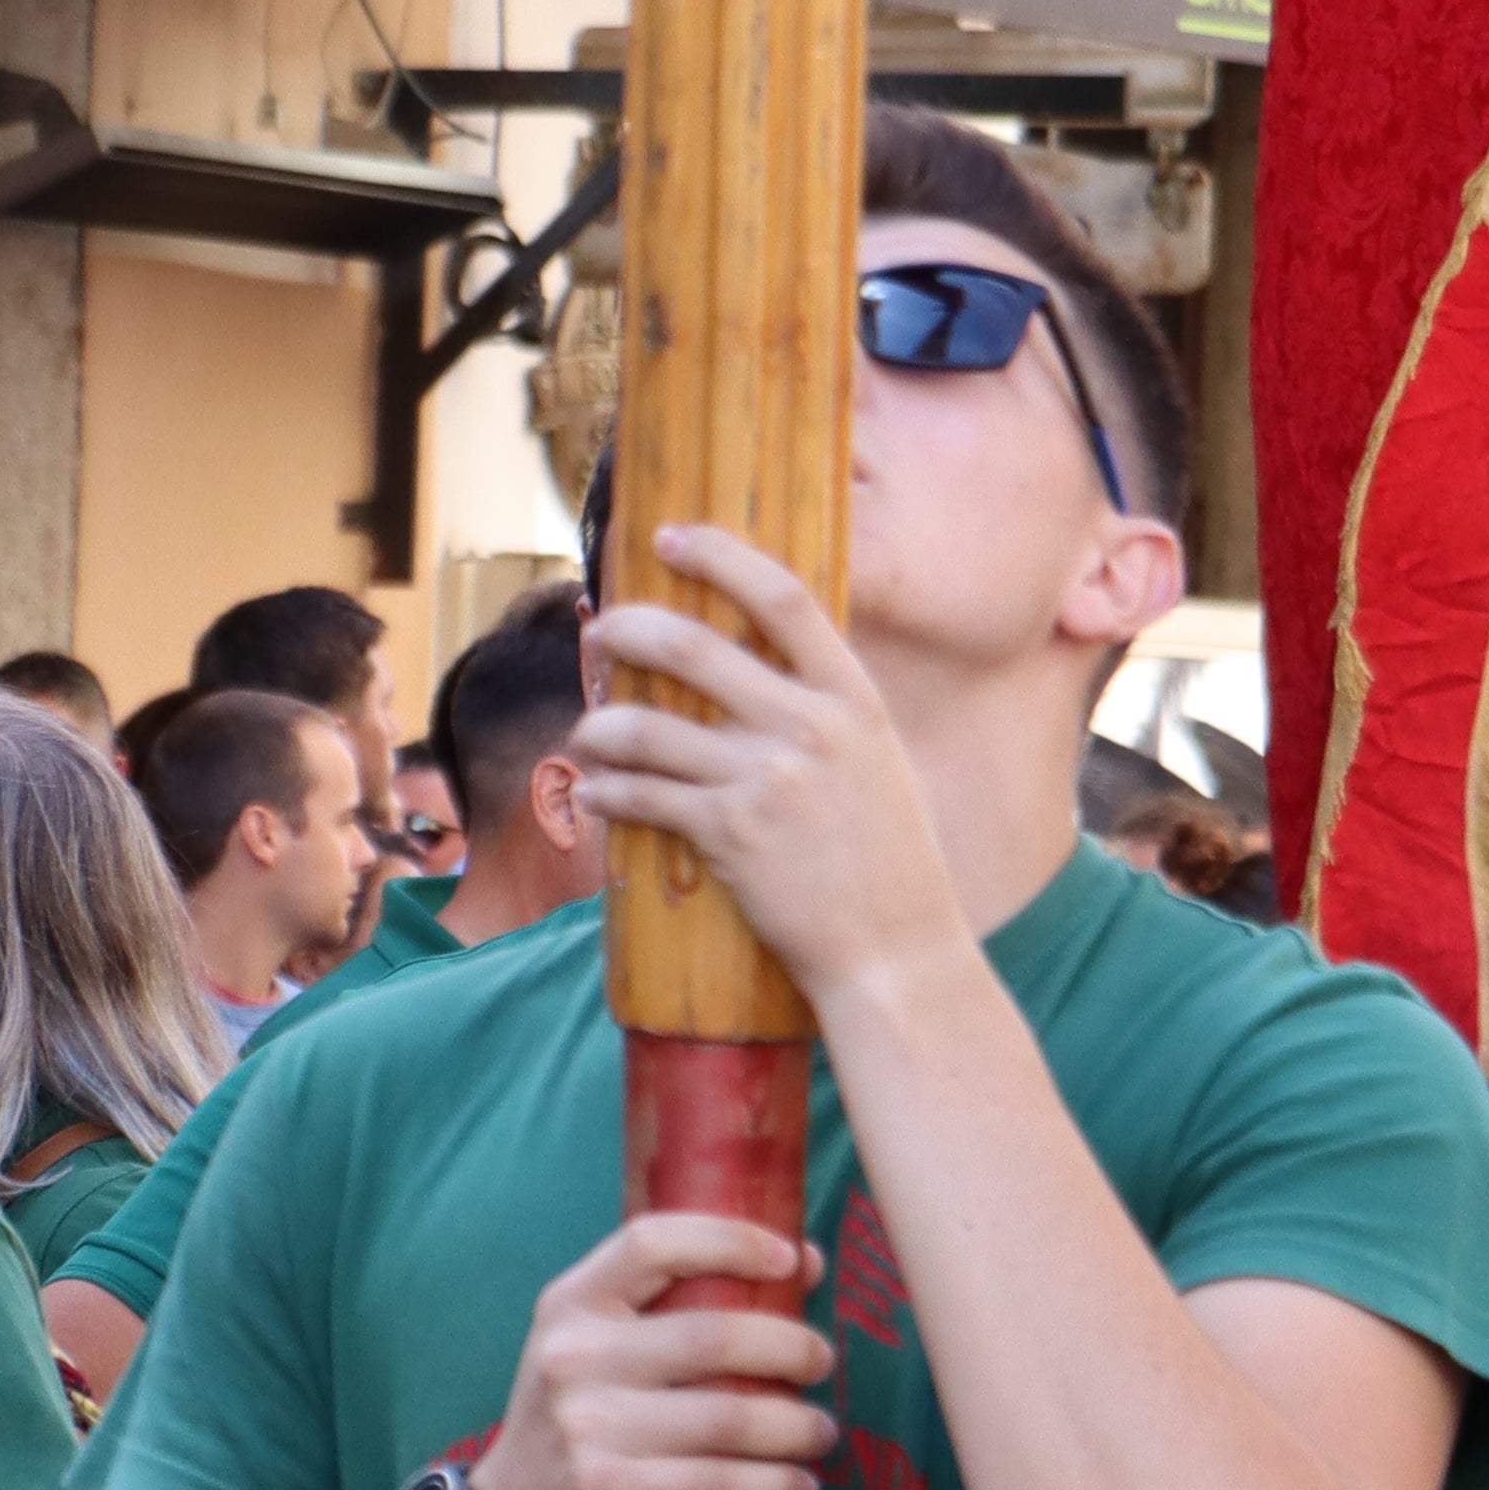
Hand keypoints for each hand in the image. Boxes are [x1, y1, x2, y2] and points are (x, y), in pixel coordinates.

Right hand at [466, 1207, 839, 1489]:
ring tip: (821, 1431)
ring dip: (796, 1426)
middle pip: (712, 1336)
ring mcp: (587, 1426)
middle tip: (822, 1361)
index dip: (730, 1240)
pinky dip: (774, 1485)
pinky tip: (801, 1487)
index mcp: (571, 1304)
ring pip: (727, 1418)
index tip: (791, 1258)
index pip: (653, 1244)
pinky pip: (717, 1484)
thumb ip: (677, 1303)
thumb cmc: (579, 1417)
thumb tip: (804, 1262)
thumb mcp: (597, 1346)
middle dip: (790, 1347)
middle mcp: (573, 1357)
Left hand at [571, 526, 963, 996]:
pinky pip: (639, 796)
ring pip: (645, 726)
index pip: (783, 596)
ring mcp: (767, 781)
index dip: (720, 555)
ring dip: (600, 725)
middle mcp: (810, 728)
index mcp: (855, 699)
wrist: (898, 954)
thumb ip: (825, 711)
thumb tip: (758, 668)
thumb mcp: (879, 763)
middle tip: (601, 633)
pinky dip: (605, 792)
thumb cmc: (889, 862)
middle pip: (691, 646)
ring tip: (590, 734)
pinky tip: (596, 794)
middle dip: (627, 630)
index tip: (670, 536)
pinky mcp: (730, 836)